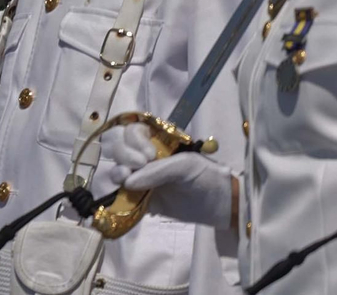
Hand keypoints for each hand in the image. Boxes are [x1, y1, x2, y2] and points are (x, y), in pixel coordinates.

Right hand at [97, 122, 236, 228]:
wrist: (219, 204)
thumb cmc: (205, 175)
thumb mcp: (186, 165)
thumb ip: (158, 170)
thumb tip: (128, 182)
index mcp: (157, 141)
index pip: (134, 131)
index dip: (135, 139)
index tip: (149, 155)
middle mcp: (145, 156)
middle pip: (121, 147)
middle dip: (125, 154)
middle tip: (140, 165)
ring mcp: (141, 176)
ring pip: (118, 167)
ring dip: (118, 170)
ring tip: (126, 178)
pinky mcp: (140, 197)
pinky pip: (122, 191)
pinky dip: (119, 190)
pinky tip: (125, 190)